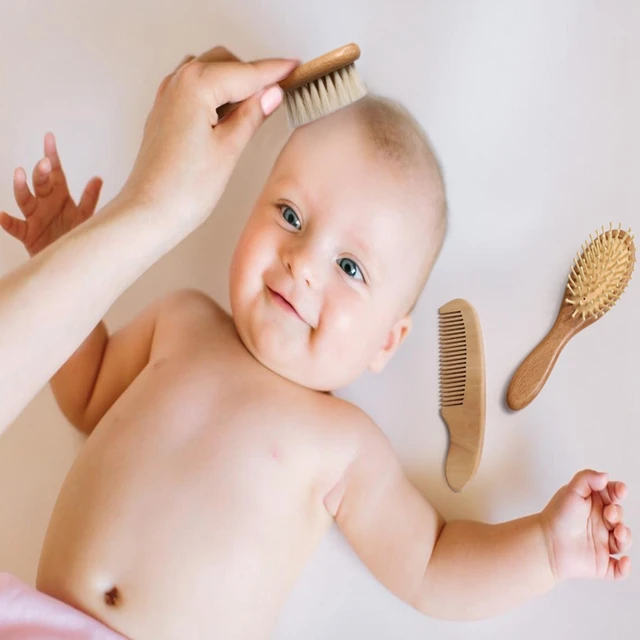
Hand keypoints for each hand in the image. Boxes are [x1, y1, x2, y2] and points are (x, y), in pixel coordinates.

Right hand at [0, 133, 101, 255]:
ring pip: (25, 199)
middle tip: (45, 162)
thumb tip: (98, 178)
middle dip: (41, 172)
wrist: (69, 259)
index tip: (49, 138)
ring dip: (21, 187)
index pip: (55, 172)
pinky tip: (1, 215)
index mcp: (59, 195)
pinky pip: (15, 226)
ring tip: (19, 174)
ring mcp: (35, 217)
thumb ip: (90, 198)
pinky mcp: (28, 234)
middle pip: (41, 183)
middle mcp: (45, 203)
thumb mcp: (85, 216)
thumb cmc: (74, 233)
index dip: (52, 155)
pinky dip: (7, 221)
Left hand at [119, 46, 297, 230]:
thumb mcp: (229, 148)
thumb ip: (252, 115)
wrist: (149, 212)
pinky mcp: (165, 113)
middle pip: (226, 62)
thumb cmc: (183, 189)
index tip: (294, 67)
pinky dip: (215, 92)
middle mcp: (178, 82)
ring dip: (233, 82)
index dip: (274, 71)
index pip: (246, 72)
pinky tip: (228, 115)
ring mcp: (168, 96)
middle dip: (253, 75)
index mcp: (196, 85)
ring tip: (255, 108)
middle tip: (279, 94)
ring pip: (209, 72)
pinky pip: (194, 87)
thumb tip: (271, 94)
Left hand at [540, 469, 631, 580]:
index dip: (618, 492)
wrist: (544, 542)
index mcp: (594, 505)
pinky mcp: (601, 563)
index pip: (612, 496)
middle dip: (618, 513)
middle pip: (619, 516)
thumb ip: (586, 478)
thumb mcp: (570, 491)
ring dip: (625, 537)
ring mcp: (602, 543)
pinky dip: (625, 568)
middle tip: (609, 513)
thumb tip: (605, 476)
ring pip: (623, 541)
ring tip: (618, 532)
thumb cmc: (557, 515)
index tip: (620, 490)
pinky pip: (619, 569)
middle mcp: (600, 523)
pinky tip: (624, 561)